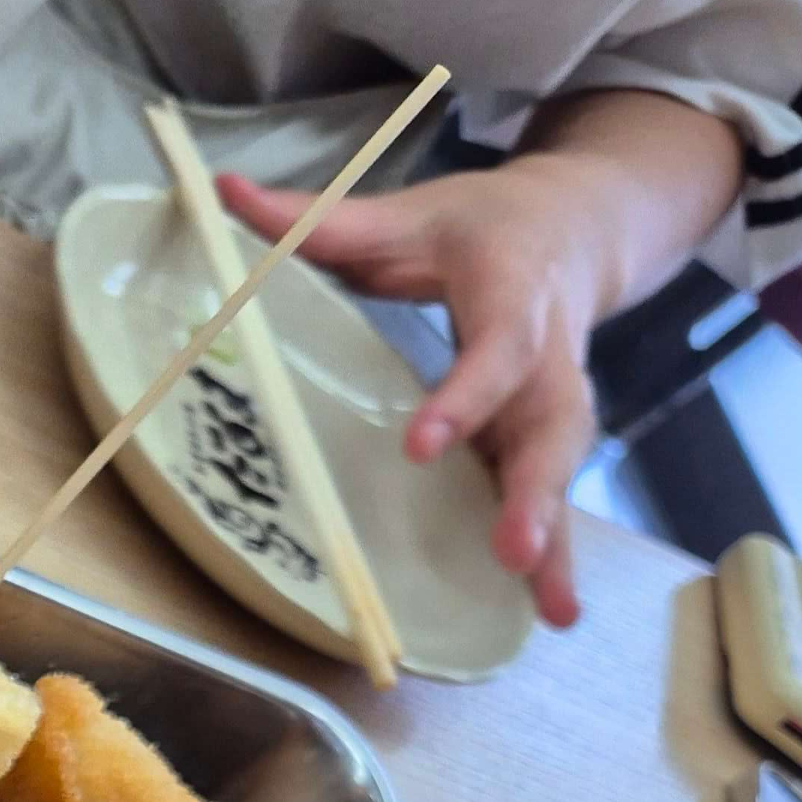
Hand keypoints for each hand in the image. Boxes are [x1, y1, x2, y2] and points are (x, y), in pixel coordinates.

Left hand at [218, 159, 612, 628]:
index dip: (464, 397)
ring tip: (548, 607)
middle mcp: (548, 353)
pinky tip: (552, 611)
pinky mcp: (547, 435)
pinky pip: (554, 495)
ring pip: (560, 469)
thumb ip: (320, 217)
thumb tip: (226, 191)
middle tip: (513, 549)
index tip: (421, 445)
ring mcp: (555, 400)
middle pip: (548, 424)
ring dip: (554, 535)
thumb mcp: (407, 211)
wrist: (575, 226)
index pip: (495, 349)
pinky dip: (556, 554)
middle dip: (534, 489)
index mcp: (513, 292)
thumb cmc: (479, 226)